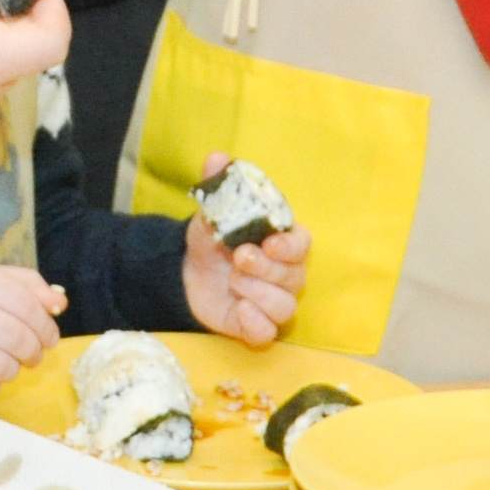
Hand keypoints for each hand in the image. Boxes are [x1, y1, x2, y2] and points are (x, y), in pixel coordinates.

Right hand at [0, 258, 65, 402]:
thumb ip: (22, 284)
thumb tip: (60, 303)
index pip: (25, 305)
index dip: (45, 326)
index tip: (49, 337)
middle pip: (16, 339)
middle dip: (33, 352)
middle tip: (32, 356)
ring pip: (1, 368)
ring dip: (11, 370)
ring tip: (3, 364)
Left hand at [181, 153, 311, 342]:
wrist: (187, 272)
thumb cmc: (213, 238)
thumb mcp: (212, 210)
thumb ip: (219, 185)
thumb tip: (218, 157)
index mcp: (282, 242)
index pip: (302, 244)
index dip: (290, 246)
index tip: (269, 243)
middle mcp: (286, 274)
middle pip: (295, 276)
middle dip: (266, 268)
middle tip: (239, 258)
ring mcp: (273, 302)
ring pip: (285, 306)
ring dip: (258, 293)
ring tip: (232, 282)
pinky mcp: (257, 326)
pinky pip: (268, 333)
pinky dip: (256, 323)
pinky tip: (238, 309)